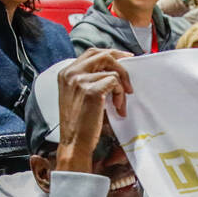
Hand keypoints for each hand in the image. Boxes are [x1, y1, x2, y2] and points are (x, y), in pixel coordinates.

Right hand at [55, 49, 133, 171]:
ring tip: (120, 104)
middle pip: (102, 54)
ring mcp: (80, 80)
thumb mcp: (79, 96)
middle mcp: (71, 73)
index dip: (110, 54)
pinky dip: (121, 95)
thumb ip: (89, 80)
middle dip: (121, 62)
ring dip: (122, 87)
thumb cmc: (79, 124)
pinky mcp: (91, 90)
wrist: (74, 143)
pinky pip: (115, 82)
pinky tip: (118, 108)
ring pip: (112, 70)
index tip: (124, 60)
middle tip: (131, 74)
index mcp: (66, 73)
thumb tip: (113, 71)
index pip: (91, 53)